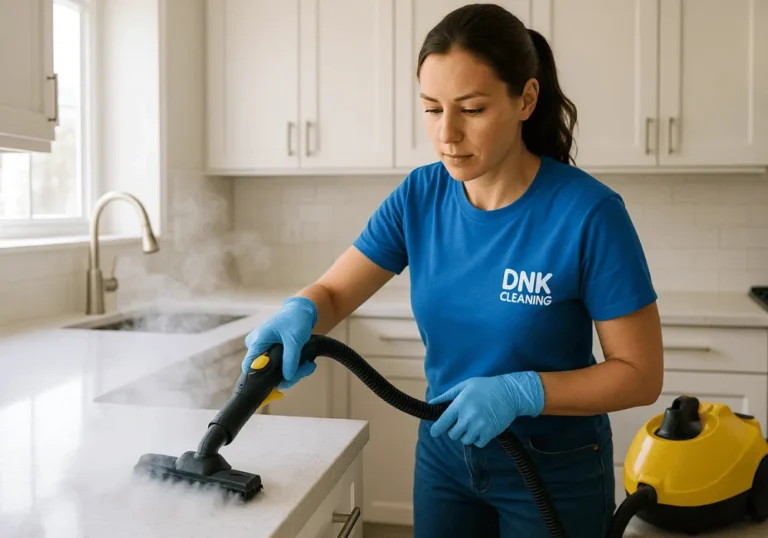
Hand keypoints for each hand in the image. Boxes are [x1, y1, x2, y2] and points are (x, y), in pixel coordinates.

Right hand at [242, 296, 317, 388]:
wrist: (302, 311)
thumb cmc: (295, 319)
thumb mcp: (294, 339)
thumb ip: (290, 359)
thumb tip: (286, 378)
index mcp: (256, 342)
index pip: (250, 367)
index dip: (261, 380)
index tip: (279, 384)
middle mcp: (258, 348)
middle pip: (266, 373)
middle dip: (287, 376)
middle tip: (306, 369)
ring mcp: (266, 352)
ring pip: (276, 373)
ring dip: (294, 372)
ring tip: (309, 366)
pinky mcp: (274, 355)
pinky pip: (282, 368)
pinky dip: (295, 368)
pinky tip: (308, 364)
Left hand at [428, 371, 544, 446]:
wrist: (509, 392)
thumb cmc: (485, 387)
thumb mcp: (464, 386)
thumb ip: (447, 395)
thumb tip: (432, 403)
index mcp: (459, 405)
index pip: (442, 422)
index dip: (436, 430)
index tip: (434, 433)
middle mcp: (467, 417)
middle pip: (453, 435)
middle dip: (455, 430)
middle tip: (462, 422)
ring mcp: (479, 426)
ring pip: (465, 440)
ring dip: (467, 435)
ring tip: (473, 425)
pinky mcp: (490, 433)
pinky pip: (478, 443)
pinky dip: (479, 439)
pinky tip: (482, 429)